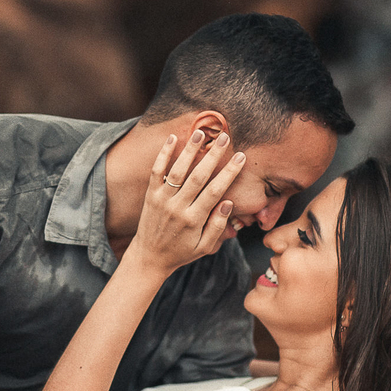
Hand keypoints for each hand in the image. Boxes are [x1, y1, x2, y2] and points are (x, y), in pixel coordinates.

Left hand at [126, 129, 245, 275]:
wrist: (149, 257)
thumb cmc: (181, 252)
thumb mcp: (204, 247)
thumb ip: (217, 226)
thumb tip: (228, 203)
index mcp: (194, 220)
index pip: (215, 191)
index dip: (229, 173)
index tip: (241, 157)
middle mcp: (177, 208)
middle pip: (198, 177)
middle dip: (213, 156)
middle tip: (225, 137)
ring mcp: (161, 200)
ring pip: (177, 171)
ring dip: (189, 150)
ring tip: (201, 133)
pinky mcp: (150, 195)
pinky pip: (156, 171)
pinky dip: (163, 154)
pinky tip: (172, 138)